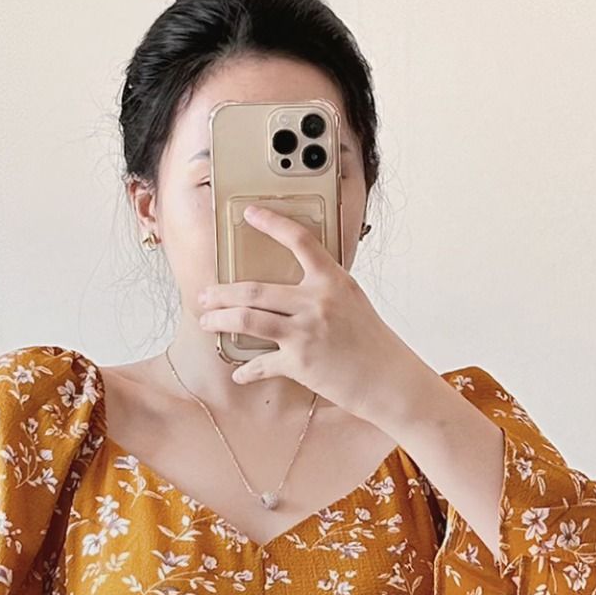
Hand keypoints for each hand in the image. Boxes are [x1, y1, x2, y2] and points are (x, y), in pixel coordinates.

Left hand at [195, 202, 425, 419]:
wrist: (390, 381)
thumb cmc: (373, 344)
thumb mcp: (353, 303)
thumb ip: (324, 291)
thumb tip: (291, 291)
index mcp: (333, 281)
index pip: (299, 240)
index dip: (272, 222)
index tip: (250, 213)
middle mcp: (316, 302)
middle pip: (254, 289)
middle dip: (221, 292)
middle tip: (205, 295)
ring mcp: (306, 332)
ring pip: (247, 319)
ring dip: (220, 320)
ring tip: (207, 321)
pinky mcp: (300, 363)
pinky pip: (261, 364)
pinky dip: (247, 371)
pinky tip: (240, 373)